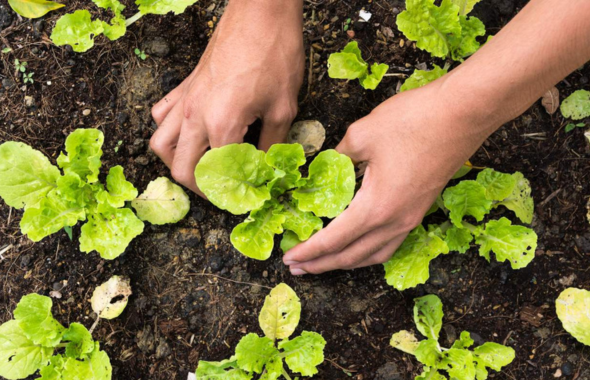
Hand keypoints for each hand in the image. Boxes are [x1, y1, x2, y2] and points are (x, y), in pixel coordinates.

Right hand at [150, 0, 304, 193]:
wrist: (260, 13)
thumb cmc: (275, 55)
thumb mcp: (283, 107)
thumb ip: (272, 145)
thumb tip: (266, 169)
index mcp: (222, 125)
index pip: (217, 175)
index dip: (231, 194)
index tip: (244, 199)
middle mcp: (195, 116)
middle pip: (181, 169)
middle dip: (200, 189)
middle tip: (221, 192)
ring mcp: (185, 100)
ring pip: (160, 144)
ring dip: (176, 163)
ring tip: (199, 168)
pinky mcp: (185, 86)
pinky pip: (162, 115)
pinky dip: (169, 132)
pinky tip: (189, 134)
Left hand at [283, 80, 491, 273]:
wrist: (464, 113)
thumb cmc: (413, 120)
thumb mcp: (361, 134)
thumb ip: (337, 157)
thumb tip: (324, 167)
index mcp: (376, 208)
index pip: (333, 240)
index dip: (308, 251)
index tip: (288, 258)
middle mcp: (395, 222)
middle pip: (352, 256)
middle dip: (321, 264)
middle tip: (297, 267)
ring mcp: (411, 218)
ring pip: (373, 255)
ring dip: (346, 262)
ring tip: (324, 263)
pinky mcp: (421, 210)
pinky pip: (390, 244)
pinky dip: (368, 252)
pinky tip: (359, 245)